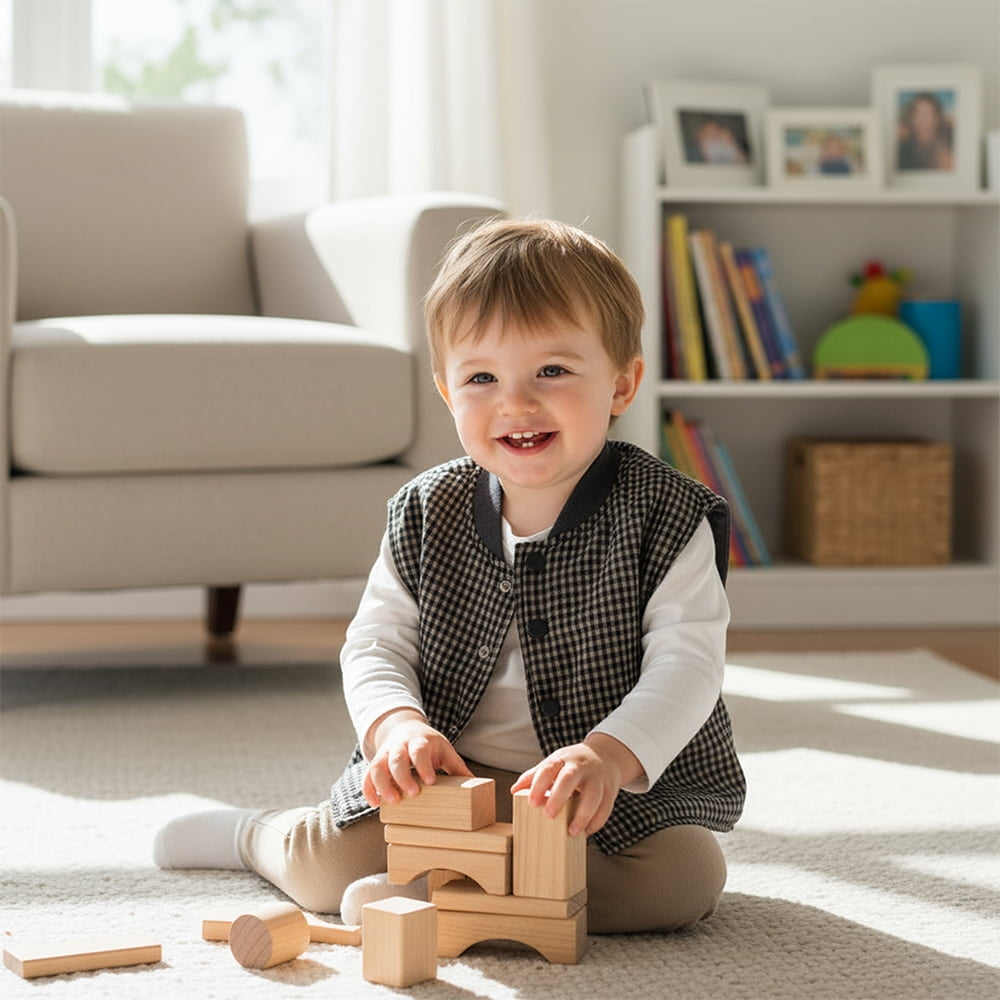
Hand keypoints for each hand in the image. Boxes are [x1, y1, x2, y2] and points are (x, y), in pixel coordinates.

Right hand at [362, 708, 472, 808]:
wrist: (404, 728)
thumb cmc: (428, 744)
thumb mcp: (444, 750)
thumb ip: (456, 767)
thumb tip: (476, 784)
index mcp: (420, 742)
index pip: (420, 751)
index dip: (423, 765)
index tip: (430, 781)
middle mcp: (400, 746)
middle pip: (397, 758)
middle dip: (402, 776)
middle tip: (411, 794)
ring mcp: (385, 754)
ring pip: (377, 766)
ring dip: (382, 784)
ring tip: (391, 801)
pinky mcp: (375, 763)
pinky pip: (367, 775)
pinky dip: (368, 789)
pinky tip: (374, 803)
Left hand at [511, 733, 641, 836]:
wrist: (605, 756)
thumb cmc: (573, 764)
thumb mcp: (554, 763)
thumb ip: (535, 776)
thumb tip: (514, 790)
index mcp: (562, 759)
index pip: (548, 768)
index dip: (539, 785)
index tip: (532, 803)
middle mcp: (580, 766)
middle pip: (569, 778)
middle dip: (559, 797)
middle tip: (549, 815)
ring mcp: (597, 778)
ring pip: (593, 795)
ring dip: (583, 815)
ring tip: (572, 831)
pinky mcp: (610, 790)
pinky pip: (605, 808)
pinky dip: (596, 822)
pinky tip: (586, 832)